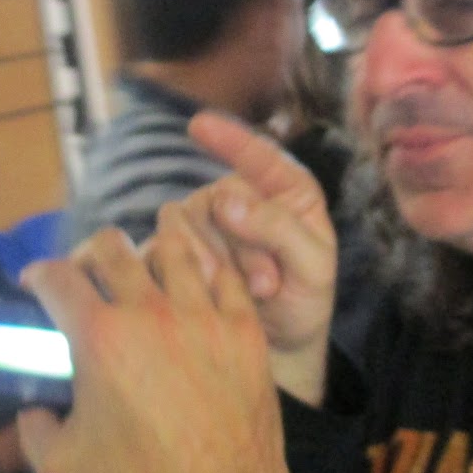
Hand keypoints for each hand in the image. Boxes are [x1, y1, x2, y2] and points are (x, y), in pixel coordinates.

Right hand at [17, 224, 317, 472]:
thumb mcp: (60, 469)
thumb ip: (33, 431)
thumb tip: (31, 409)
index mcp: (99, 336)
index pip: (58, 277)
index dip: (38, 275)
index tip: (36, 284)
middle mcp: (149, 310)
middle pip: (112, 246)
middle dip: (90, 253)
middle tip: (88, 275)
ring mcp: (203, 312)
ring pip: (172, 248)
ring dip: (150, 257)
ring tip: (148, 278)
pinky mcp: (245, 326)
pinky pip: (225, 276)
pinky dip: (206, 276)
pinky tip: (198, 293)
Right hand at [183, 110, 337, 401]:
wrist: (277, 348)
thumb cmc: (303, 301)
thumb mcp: (312, 267)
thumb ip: (279, 229)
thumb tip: (225, 201)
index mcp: (283, 190)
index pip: (258, 155)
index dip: (229, 138)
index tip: (199, 124)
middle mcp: (238, 197)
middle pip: (215, 198)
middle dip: (239, 244)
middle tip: (267, 285)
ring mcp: (203, 223)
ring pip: (181, 220)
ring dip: (211, 260)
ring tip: (243, 294)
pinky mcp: (175, 250)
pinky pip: (160, 246)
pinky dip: (181, 271)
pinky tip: (206, 294)